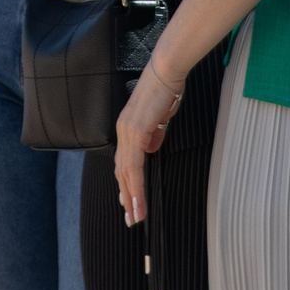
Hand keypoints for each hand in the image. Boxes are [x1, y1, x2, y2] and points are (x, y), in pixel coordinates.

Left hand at [113, 61, 184, 224]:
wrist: (167, 70)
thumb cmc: (167, 89)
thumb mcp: (161, 116)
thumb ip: (155, 133)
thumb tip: (152, 147)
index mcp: (128, 128)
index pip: (124, 162)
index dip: (126, 183)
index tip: (129, 202)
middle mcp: (123, 131)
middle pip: (121, 171)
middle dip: (127, 197)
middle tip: (131, 218)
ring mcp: (127, 132)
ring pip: (126, 173)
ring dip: (131, 197)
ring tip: (136, 216)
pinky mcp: (136, 132)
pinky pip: (134, 165)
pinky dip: (136, 185)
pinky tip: (139, 199)